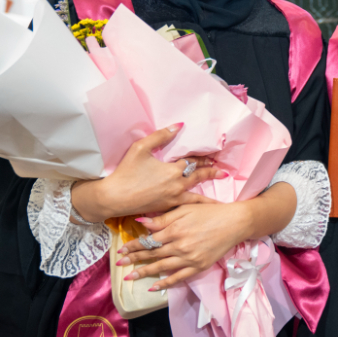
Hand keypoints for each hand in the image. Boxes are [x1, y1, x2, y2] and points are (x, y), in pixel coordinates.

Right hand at [71, 124, 222, 221]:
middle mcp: (177, 185)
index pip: (193, 161)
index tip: (213, 157)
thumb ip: (161, 136)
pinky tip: (201, 210)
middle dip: (211, 173)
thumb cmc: (126, 171)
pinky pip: (186, 207)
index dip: (203, 158)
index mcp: (173, 170)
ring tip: (220, 199)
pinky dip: (196, 207)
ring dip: (209, 195)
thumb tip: (179, 125)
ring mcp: (173, 199)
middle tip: (223, 173)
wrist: (114, 197)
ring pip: (196, 196)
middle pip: (198, 177)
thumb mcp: (141, 148)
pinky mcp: (166, 209)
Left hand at [117, 202, 249, 291]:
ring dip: (144, 272)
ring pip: (161, 267)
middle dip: (134, 259)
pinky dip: (165, 283)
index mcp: (175, 230)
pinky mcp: (198, 267)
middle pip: (152, 254)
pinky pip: (178, 277)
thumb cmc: (210, 212)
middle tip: (119, 264)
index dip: (133, 246)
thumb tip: (141, 222)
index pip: (148, 240)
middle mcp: (179, 246)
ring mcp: (189, 258)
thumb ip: (163, 218)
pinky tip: (153, 287)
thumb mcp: (185, 209)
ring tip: (130, 277)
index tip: (121, 250)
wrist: (234, 223)